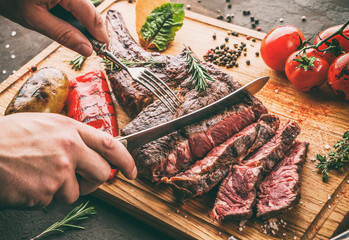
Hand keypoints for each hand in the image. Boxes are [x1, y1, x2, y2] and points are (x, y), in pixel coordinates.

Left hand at [0, 0, 108, 55]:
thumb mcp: (35, 20)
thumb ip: (64, 35)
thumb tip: (87, 49)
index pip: (92, 15)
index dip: (100, 34)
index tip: (104, 49)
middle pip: (90, 10)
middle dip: (91, 30)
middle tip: (90, 48)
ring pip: (83, 7)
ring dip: (82, 23)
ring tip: (77, 38)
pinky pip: (74, 2)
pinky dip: (73, 15)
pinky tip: (67, 24)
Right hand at [0, 113, 135, 207]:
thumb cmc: (8, 136)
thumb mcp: (45, 124)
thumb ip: (71, 136)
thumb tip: (90, 151)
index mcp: (70, 130)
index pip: (110, 145)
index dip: (126, 160)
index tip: (132, 171)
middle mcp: (69, 150)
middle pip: (101, 174)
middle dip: (94, 180)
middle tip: (79, 179)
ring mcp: (58, 173)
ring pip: (76, 193)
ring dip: (61, 190)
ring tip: (38, 176)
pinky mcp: (45, 193)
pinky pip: (52, 201)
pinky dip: (42, 197)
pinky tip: (27, 183)